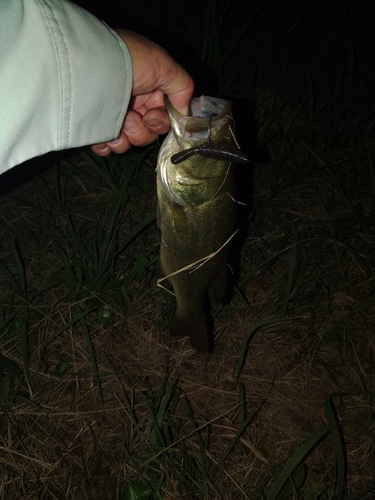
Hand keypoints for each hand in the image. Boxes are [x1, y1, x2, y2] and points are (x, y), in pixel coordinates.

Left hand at [90, 30, 193, 155]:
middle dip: (141, 131)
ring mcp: (111, 117)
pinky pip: (105, 146)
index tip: (152, 117)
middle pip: (146, 133)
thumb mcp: (164, 66)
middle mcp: (130, 104)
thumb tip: (184, 112)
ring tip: (116, 123)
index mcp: (148, 91)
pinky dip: (105, 145)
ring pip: (127, 143)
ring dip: (125, 138)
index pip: (161, 118)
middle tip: (131, 119)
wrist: (91, 64)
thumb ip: (182, 87)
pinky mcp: (94, 128)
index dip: (160, 122)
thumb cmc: (129, 61)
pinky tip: (104, 136)